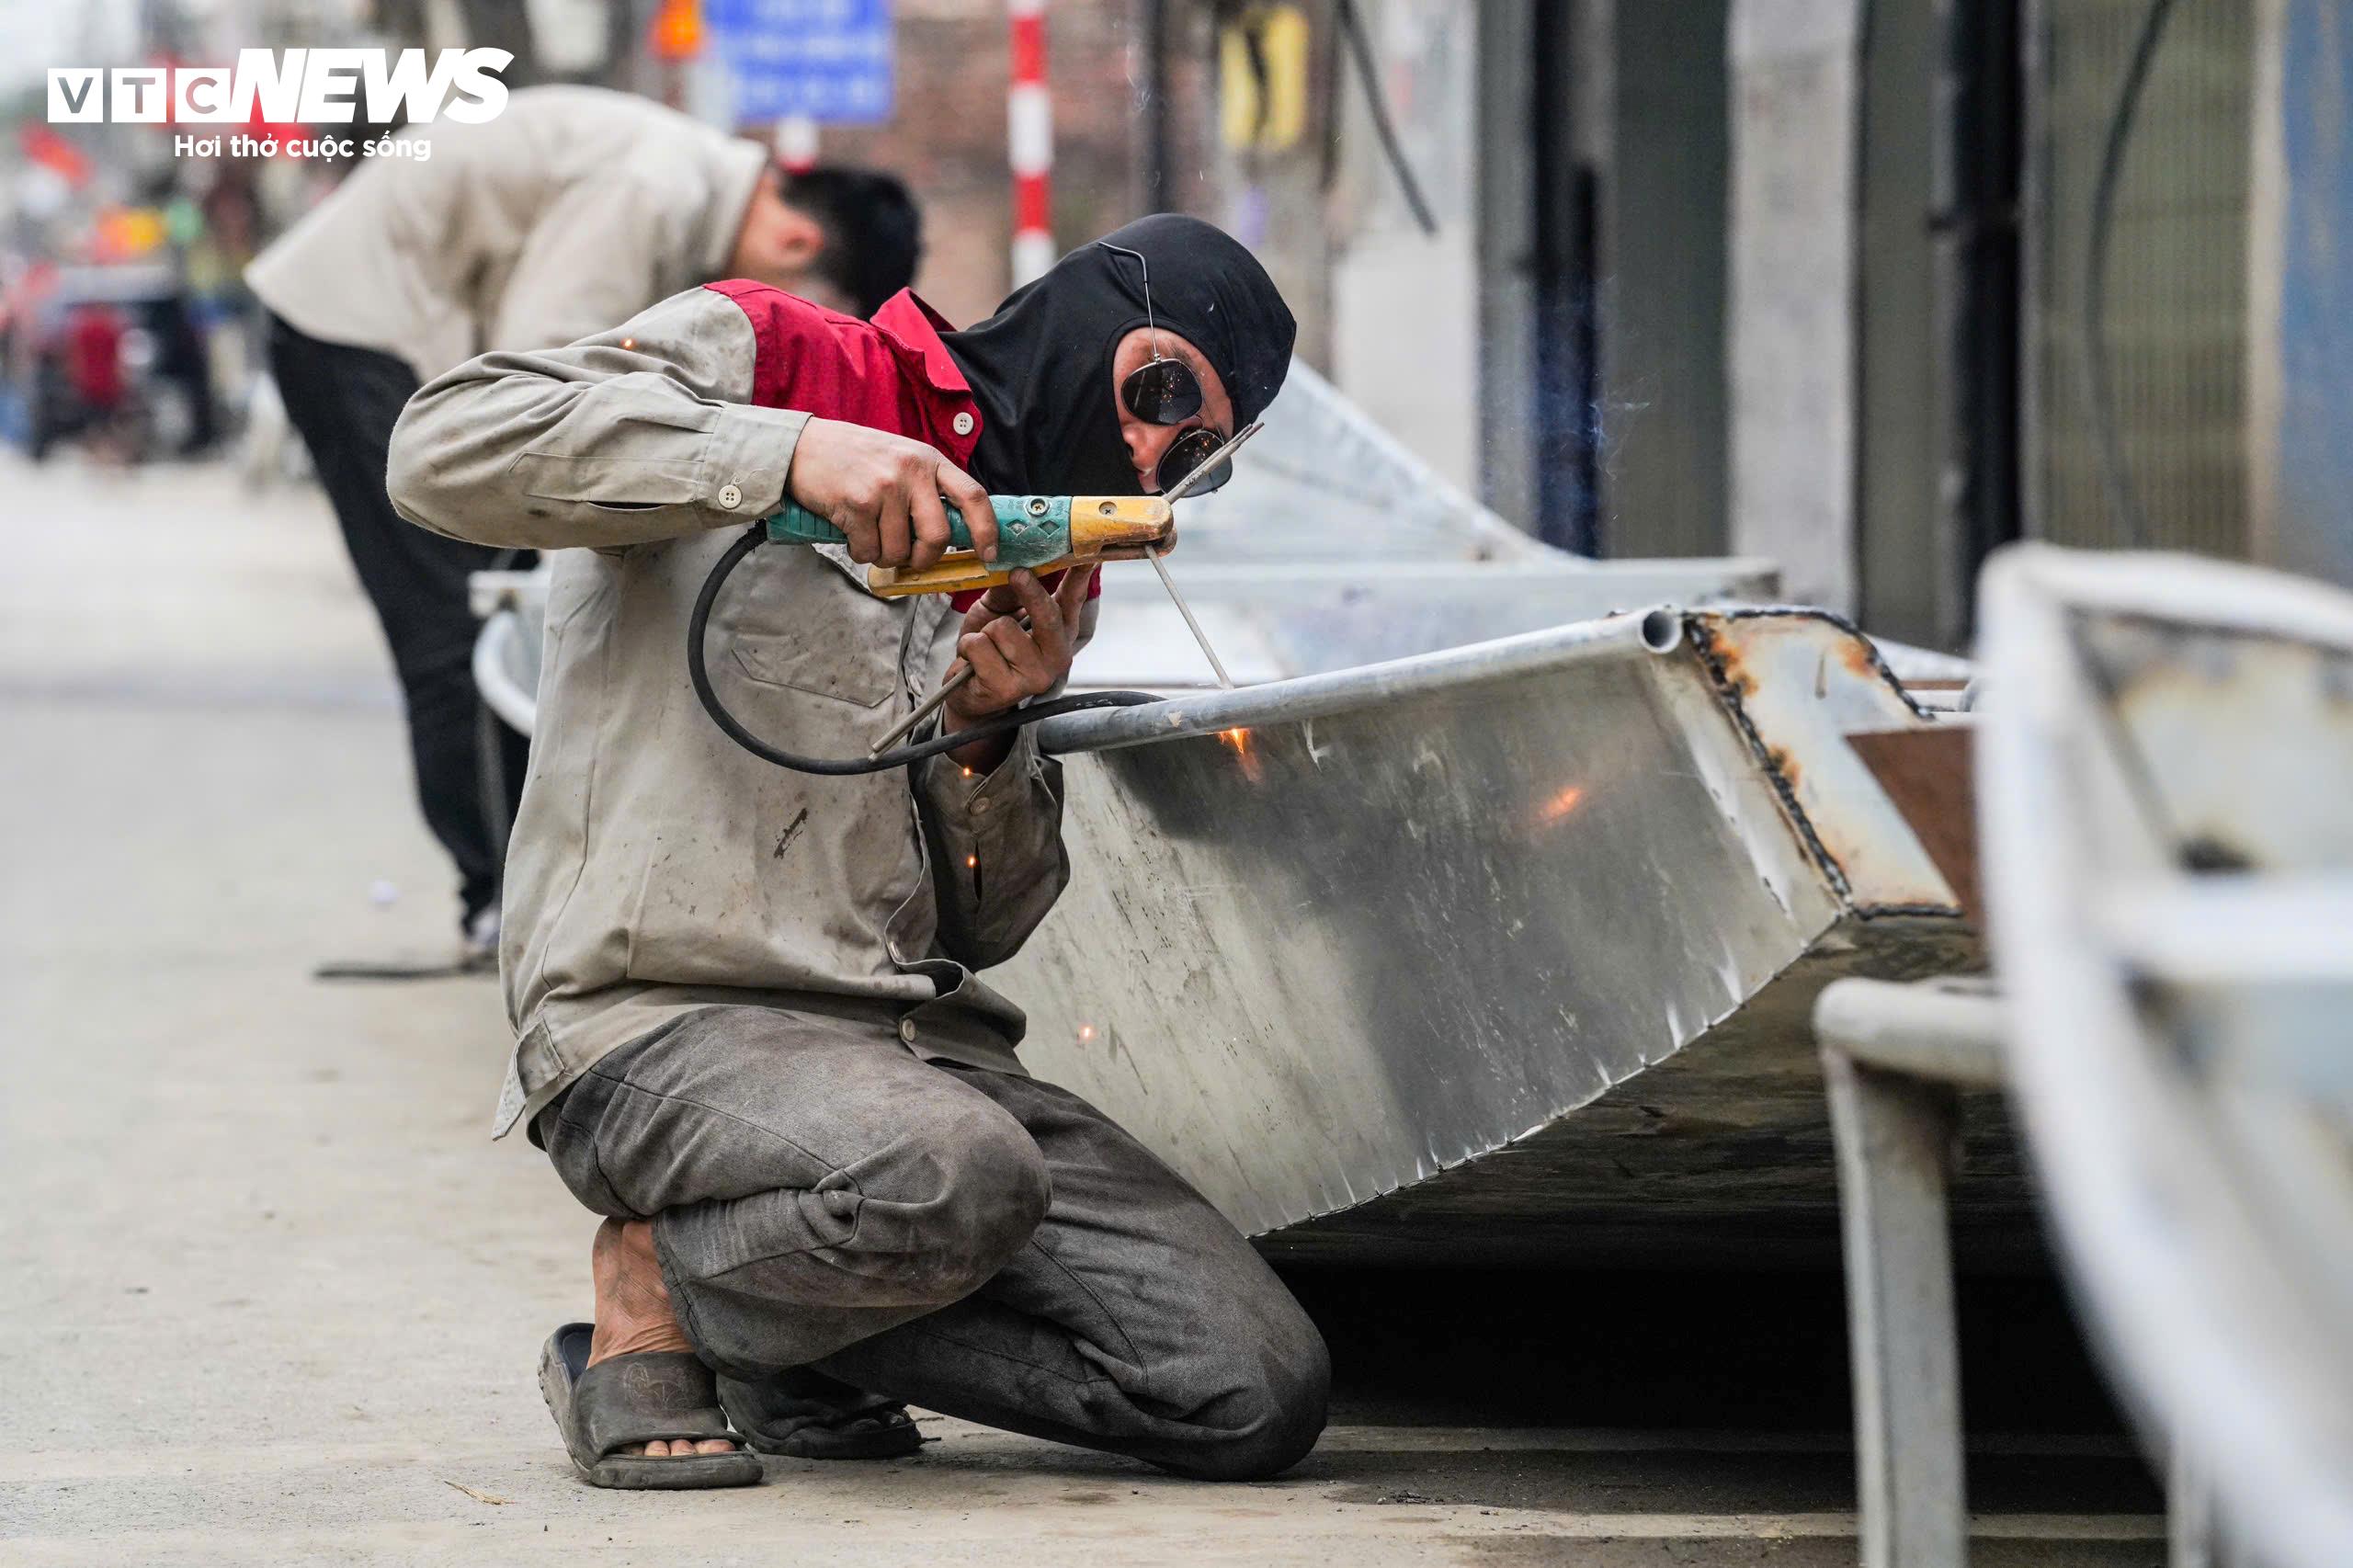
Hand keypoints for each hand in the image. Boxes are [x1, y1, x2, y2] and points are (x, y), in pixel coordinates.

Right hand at [786, 416, 997, 569]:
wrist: (803, 447)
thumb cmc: (855, 457)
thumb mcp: (901, 459)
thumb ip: (927, 488)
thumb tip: (951, 532)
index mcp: (929, 460)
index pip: (973, 496)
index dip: (986, 530)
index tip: (988, 554)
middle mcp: (911, 471)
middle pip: (938, 535)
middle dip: (925, 558)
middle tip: (911, 559)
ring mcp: (884, 487)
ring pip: (898, 550)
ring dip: (884, 556)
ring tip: (870, 537)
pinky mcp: (856, 504)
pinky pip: (868, 550)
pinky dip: (860, 552)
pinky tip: (851, 532)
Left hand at [940, 567, 1094, 769]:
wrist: (965, 690)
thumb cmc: (987, 648)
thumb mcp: (998, 609)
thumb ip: (1010, 588)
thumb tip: (1018, 562)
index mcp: (1060, 632)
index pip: (1074, 599)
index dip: (1080, 575)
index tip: (1088, 554)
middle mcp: (1056, 656)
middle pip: (1048, 614)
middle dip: (1029, 591)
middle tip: (1018, 573)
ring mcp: (1035, 676)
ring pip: (1003, 628)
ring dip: (984, 632)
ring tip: (985, 647)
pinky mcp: (1008, 689)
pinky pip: (980, 646)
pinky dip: (969, 647)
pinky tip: (974, 663)